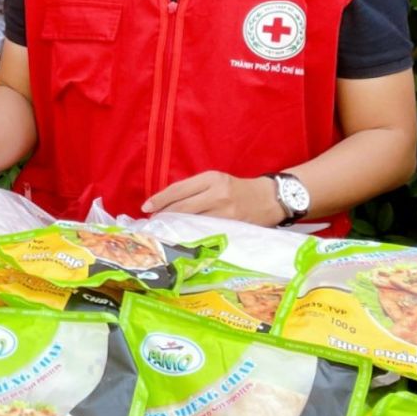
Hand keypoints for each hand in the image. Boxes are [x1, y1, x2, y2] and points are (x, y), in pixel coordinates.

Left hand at [142, 171, 281, 224]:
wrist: (270, 198)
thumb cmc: (238, 189)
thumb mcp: (217, 180)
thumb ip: (195, 189)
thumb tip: (167, 203)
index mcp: (212, 178)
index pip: (178, 189)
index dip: (160, 199)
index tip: (146, 207)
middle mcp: (218, 193)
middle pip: (182, 206)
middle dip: (164, 215)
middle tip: (152, 222)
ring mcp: (226, 212)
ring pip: (193, 220)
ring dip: (175, 226)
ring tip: (164, 230)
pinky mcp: (233, 226)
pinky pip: (206, 230)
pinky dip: (192, 233)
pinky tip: (183, 237)